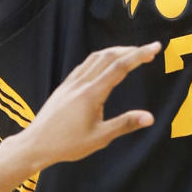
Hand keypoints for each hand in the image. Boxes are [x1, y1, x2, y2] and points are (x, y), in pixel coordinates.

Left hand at [28, 42, 159, 166]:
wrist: (36, 143)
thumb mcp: (100, 138)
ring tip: (131, 54)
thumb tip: (150, 117)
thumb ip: (125, 124)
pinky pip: (85, 65)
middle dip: (130, 50)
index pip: (120, 67)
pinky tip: (104, 65)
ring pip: (95, 58)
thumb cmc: (68, 144)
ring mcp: (71, 83)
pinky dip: (100, 59)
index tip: (155, 47)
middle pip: (108, 56)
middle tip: (149, 50)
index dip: (139, 55)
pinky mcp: (64, 86)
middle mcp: (81, 83)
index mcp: (92, 93)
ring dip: (115, 52)